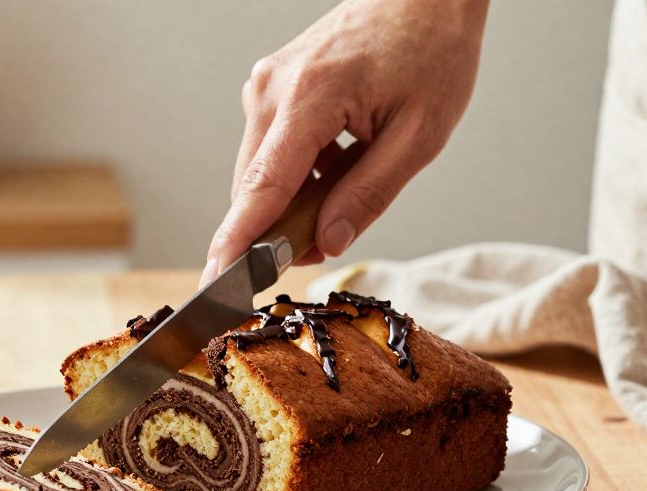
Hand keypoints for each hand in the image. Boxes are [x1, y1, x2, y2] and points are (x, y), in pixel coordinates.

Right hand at [201, 0, 488, 285]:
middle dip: (280, 229)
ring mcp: (265, 86)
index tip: (216, 282)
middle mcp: (272, 89)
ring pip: (259, 173)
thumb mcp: (419, 135)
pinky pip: (269, 151)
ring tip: (350, 180)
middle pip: (254, 188)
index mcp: (309, 97)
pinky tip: (339, 161)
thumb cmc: (430, 52)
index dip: (238, 242)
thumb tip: (327, 243)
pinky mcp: (270, 87)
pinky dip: (296, 174)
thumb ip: (369, 194)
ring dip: (293, 199)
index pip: (262, 187)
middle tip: (328, 242)